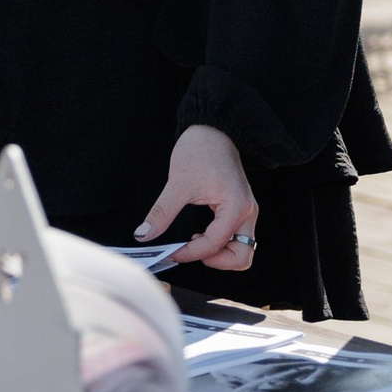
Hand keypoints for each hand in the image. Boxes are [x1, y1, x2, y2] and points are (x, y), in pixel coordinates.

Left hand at [136, 125, 258, 271]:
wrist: (213, 130)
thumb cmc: (201, 150)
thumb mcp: (178, 183)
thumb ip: (162, 212)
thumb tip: (144, 235)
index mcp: (236, 206)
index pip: (215, 244)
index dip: (191, 253)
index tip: (171, 251)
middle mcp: (247, 212)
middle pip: (242, 256)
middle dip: (216, 261)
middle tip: (189, 252)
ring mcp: (246, 211)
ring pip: (242, 249)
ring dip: (220, 255)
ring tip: (194, 244)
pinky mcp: (240, 209)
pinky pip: (236, 238)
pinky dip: (220, 244)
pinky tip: (199, 234)